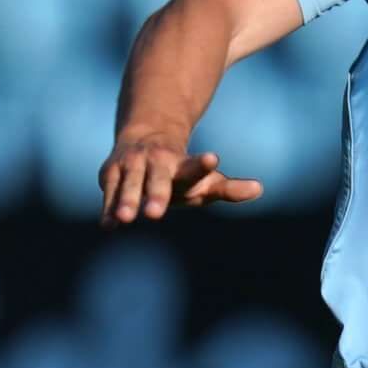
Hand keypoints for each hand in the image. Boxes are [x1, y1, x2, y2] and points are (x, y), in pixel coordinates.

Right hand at [99, 132, 261, 222]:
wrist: (143, 143)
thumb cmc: (180, 172)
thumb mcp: (205, 181)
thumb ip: (228, 189)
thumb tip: (259, 189)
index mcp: (182, 167)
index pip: (194, 167)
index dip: (202, 164)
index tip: (212, 158)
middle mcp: (156, 162)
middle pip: (157, 179)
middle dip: (156, 194)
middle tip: (154, 214)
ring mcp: (132, 166)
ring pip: (130, 183)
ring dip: (127, 200)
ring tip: (127, 218)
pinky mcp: (111, 173)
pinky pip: (110, 192)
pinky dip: (108, 207)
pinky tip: (109, 225)